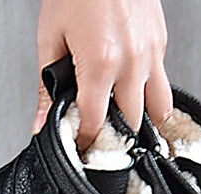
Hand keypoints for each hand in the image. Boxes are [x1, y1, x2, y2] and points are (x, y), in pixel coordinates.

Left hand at [32, 0, 171, 151]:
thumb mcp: (50, 38)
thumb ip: (46, 88)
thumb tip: (40, 123)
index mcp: (101, 64)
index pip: (95, 124)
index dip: (85, 142)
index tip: (79, 148)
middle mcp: (131, 61)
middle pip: (130, 123)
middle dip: (113, 138)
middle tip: (99, 141)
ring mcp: (151, 51)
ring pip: (158, 108)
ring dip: (141, 122)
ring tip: (123, 128)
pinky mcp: (160, 41)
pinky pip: (160, 80)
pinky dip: (148, 93)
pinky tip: (130, 93)